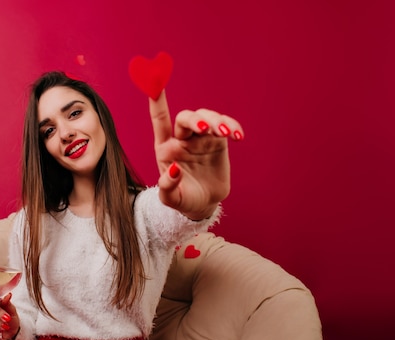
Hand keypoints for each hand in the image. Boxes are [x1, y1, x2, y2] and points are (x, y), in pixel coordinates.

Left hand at [150, 91, 242, 219]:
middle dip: (197, 119)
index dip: (157, 100)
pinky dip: (233, 126)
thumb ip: (167, 185)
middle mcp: (182, 138)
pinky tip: (238, 136)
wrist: (203, 204)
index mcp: (165, 147)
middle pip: (186, 118)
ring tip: (227, 134)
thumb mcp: (171, 198)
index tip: (155, 80)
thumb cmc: (183, 199)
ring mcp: (201, 138)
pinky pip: (226, 125)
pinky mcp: (219, 141)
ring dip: (217, 121)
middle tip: (207, 129)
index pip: (159, 119)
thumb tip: (175, 168)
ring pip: (207, 117)